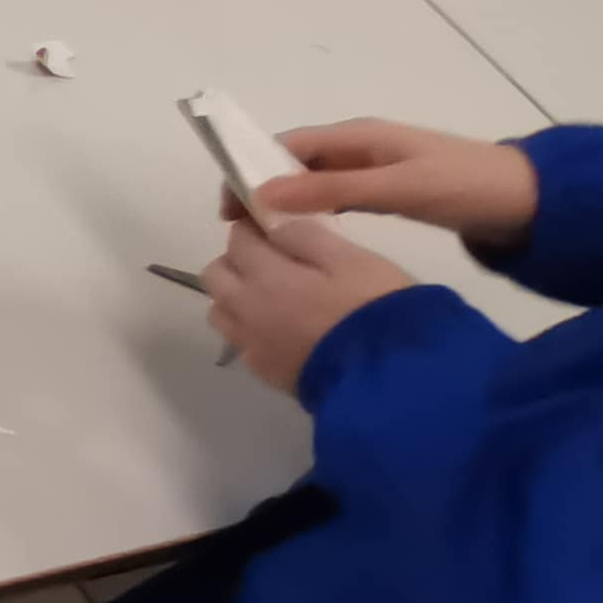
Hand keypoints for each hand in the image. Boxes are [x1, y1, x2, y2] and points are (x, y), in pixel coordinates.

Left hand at [202, 206, 414, 396]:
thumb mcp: (353, 259)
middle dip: (236, 260)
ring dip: (235, 296)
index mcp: (266, 276)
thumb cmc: (374, 309)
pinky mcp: (263, 372)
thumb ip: (307, 237)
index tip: (269, 226)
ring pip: (220, 310)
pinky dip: (248, 328)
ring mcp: (251, 344)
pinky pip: (239, 341)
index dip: (251, 228)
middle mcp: (246, 309)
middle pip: (215, 274)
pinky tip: (280, 327)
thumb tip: (275, 227)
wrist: (386, 377)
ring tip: (274, 295)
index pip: (238, 240)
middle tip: (272, 260)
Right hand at [261, 119, 539, 249]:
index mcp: (361, 136)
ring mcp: (377, 168)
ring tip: (263, 235)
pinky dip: (314, 211)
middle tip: (240, 229)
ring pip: (315, 181)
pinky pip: (337, 195)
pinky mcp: (390, 190)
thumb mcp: (397, 189)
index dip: (252, 170)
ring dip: (287, 201)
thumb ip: (333, 191)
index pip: (288, 145)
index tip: (229, 208)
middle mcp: (363, 146)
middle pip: (297, 162)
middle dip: (263, 188)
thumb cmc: (464, 187)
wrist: (530, 202)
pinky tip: (306, 234)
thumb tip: (263, 194)